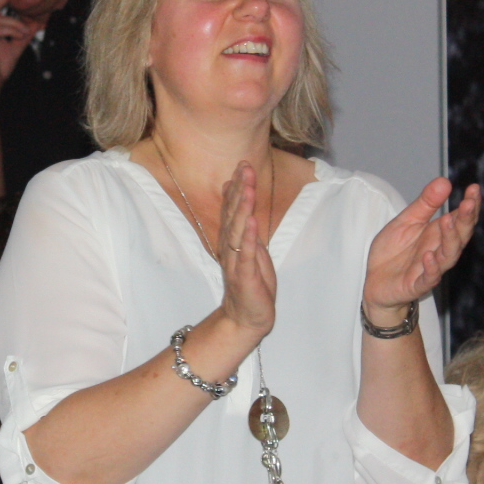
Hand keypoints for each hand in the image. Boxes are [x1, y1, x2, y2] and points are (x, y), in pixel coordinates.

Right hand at [216, 160, 276, 338]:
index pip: (233, 209)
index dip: (237, 187)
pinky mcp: (245, 276)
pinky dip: (248, 237)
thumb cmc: (252, 284)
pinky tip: (251, 221)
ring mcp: (237, 261)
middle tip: (245, 166)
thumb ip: (245, 227)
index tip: (242, 165)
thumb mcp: (251, 250)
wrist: (247, 318)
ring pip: (238, 230)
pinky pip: (246, 254)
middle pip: (234, 214)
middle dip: (240, 189)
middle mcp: (230, 248)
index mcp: (232, 241)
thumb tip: (242, 204)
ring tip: (248, 187)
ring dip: (243, 207)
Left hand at [364, 177, 481, 317]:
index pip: (460, 218)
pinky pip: (428, 278)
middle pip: (460, 236)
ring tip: (448, 221)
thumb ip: (426, 204)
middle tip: (468, 202)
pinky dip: (431, 268)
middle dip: (466, 219)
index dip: (470, 205)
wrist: (375, 282)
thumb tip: (445, 181)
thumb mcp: (407, 221)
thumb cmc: (394, 252)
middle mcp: (439, 250)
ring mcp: (430, 269)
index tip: (474, 188)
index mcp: (439, 234)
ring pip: (448, 256)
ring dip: (450, 239)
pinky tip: (429, 256)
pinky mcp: (416, 285)